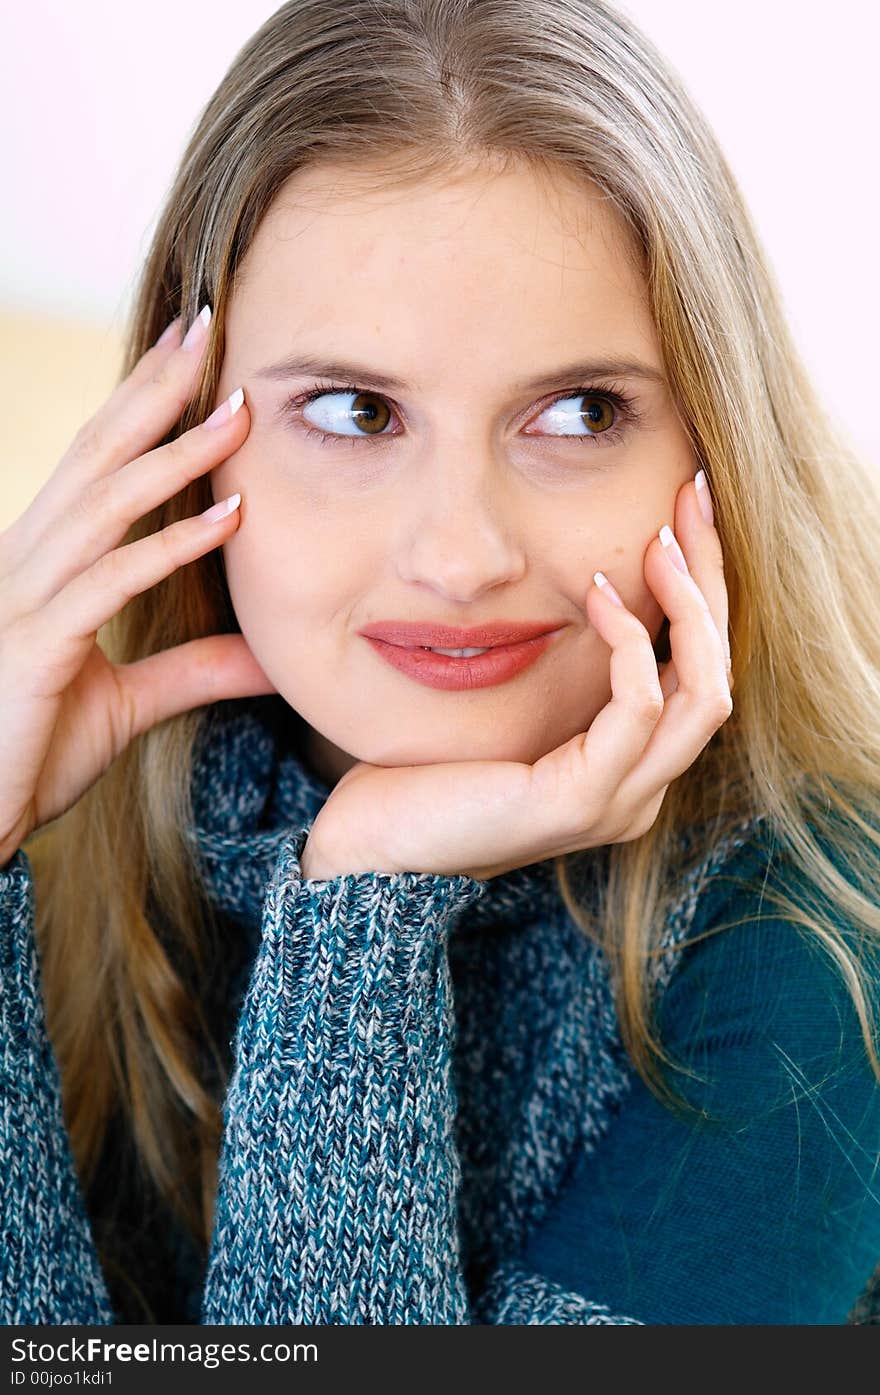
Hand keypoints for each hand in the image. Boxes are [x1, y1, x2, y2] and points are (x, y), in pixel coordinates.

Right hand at [0, 309, 275, 866]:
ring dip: (176, 453)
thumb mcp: (128, 704)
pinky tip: (230, 519)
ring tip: (238, 408)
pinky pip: (113, 582)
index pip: (97, 466)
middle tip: (209, 328)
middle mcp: (29, 563)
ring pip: (106, 504)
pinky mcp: (38, 646)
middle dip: (154, 389)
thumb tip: (268, 654)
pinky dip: (174, 548)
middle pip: (97, 456)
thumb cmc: (29, 754)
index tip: (194, 354)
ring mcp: (27, 598)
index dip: (142, 404)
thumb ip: (193, 671)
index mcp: (44, 565)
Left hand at [302, 472, 732, 880]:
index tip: (687, 508)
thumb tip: (581, 581)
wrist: (372, 850)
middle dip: (712, 579)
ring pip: (704, 692)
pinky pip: (637, 709)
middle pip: (719, 673)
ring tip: (657, 541)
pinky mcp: (580, 802)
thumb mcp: (511, 707)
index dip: (706, 588)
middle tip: (692, 499)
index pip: (700, 670)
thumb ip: (560, 670)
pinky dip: (628, 644)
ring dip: (690, 606)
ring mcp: (619, 802)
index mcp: (630, 769)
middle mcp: (640, 790)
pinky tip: (593, 594)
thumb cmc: (428, 772)